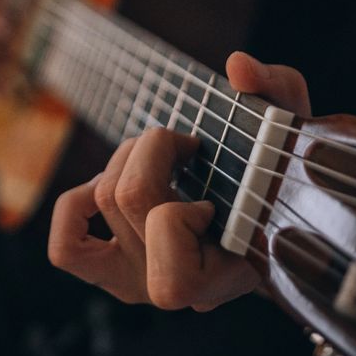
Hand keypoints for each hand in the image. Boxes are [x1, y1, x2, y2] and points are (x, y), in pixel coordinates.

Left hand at [48, 51, 311, 310]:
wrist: (261, 209)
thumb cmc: (275, 167)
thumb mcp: (288, 124)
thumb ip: (275, 88)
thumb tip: (238, 67)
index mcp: (232, 272)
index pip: (169, 234)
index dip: (183, 207)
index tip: (213, 199)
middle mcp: (180, 289)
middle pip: (128, 199)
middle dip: (152, 150)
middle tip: (185, 148)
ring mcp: (140, 284)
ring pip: (104, 200)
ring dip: (126, 159)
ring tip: (160, 157)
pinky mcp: (111, 274)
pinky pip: (67, 247)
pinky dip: (77, 206)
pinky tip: (106, 188)